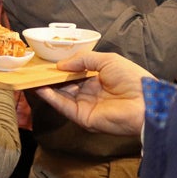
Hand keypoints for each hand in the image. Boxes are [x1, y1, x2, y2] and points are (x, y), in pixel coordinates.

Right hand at [35, 51, 149, 135]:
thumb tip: (61, 65)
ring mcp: (85, 106)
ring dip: (47, 87)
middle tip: (35, 69)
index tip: (47, 62)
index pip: (75, 74)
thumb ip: (83, 60)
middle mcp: (90, 93)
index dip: (62, 68)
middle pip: (65, 85)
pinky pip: (64, 106)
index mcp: (98, 80)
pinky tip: (40, 87)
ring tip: (31, 77)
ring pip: (61, 95)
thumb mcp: (107, 60)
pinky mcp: (82, 117)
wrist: (145, 102)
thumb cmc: (131, 79)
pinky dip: (51, 98)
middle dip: (51, 78)